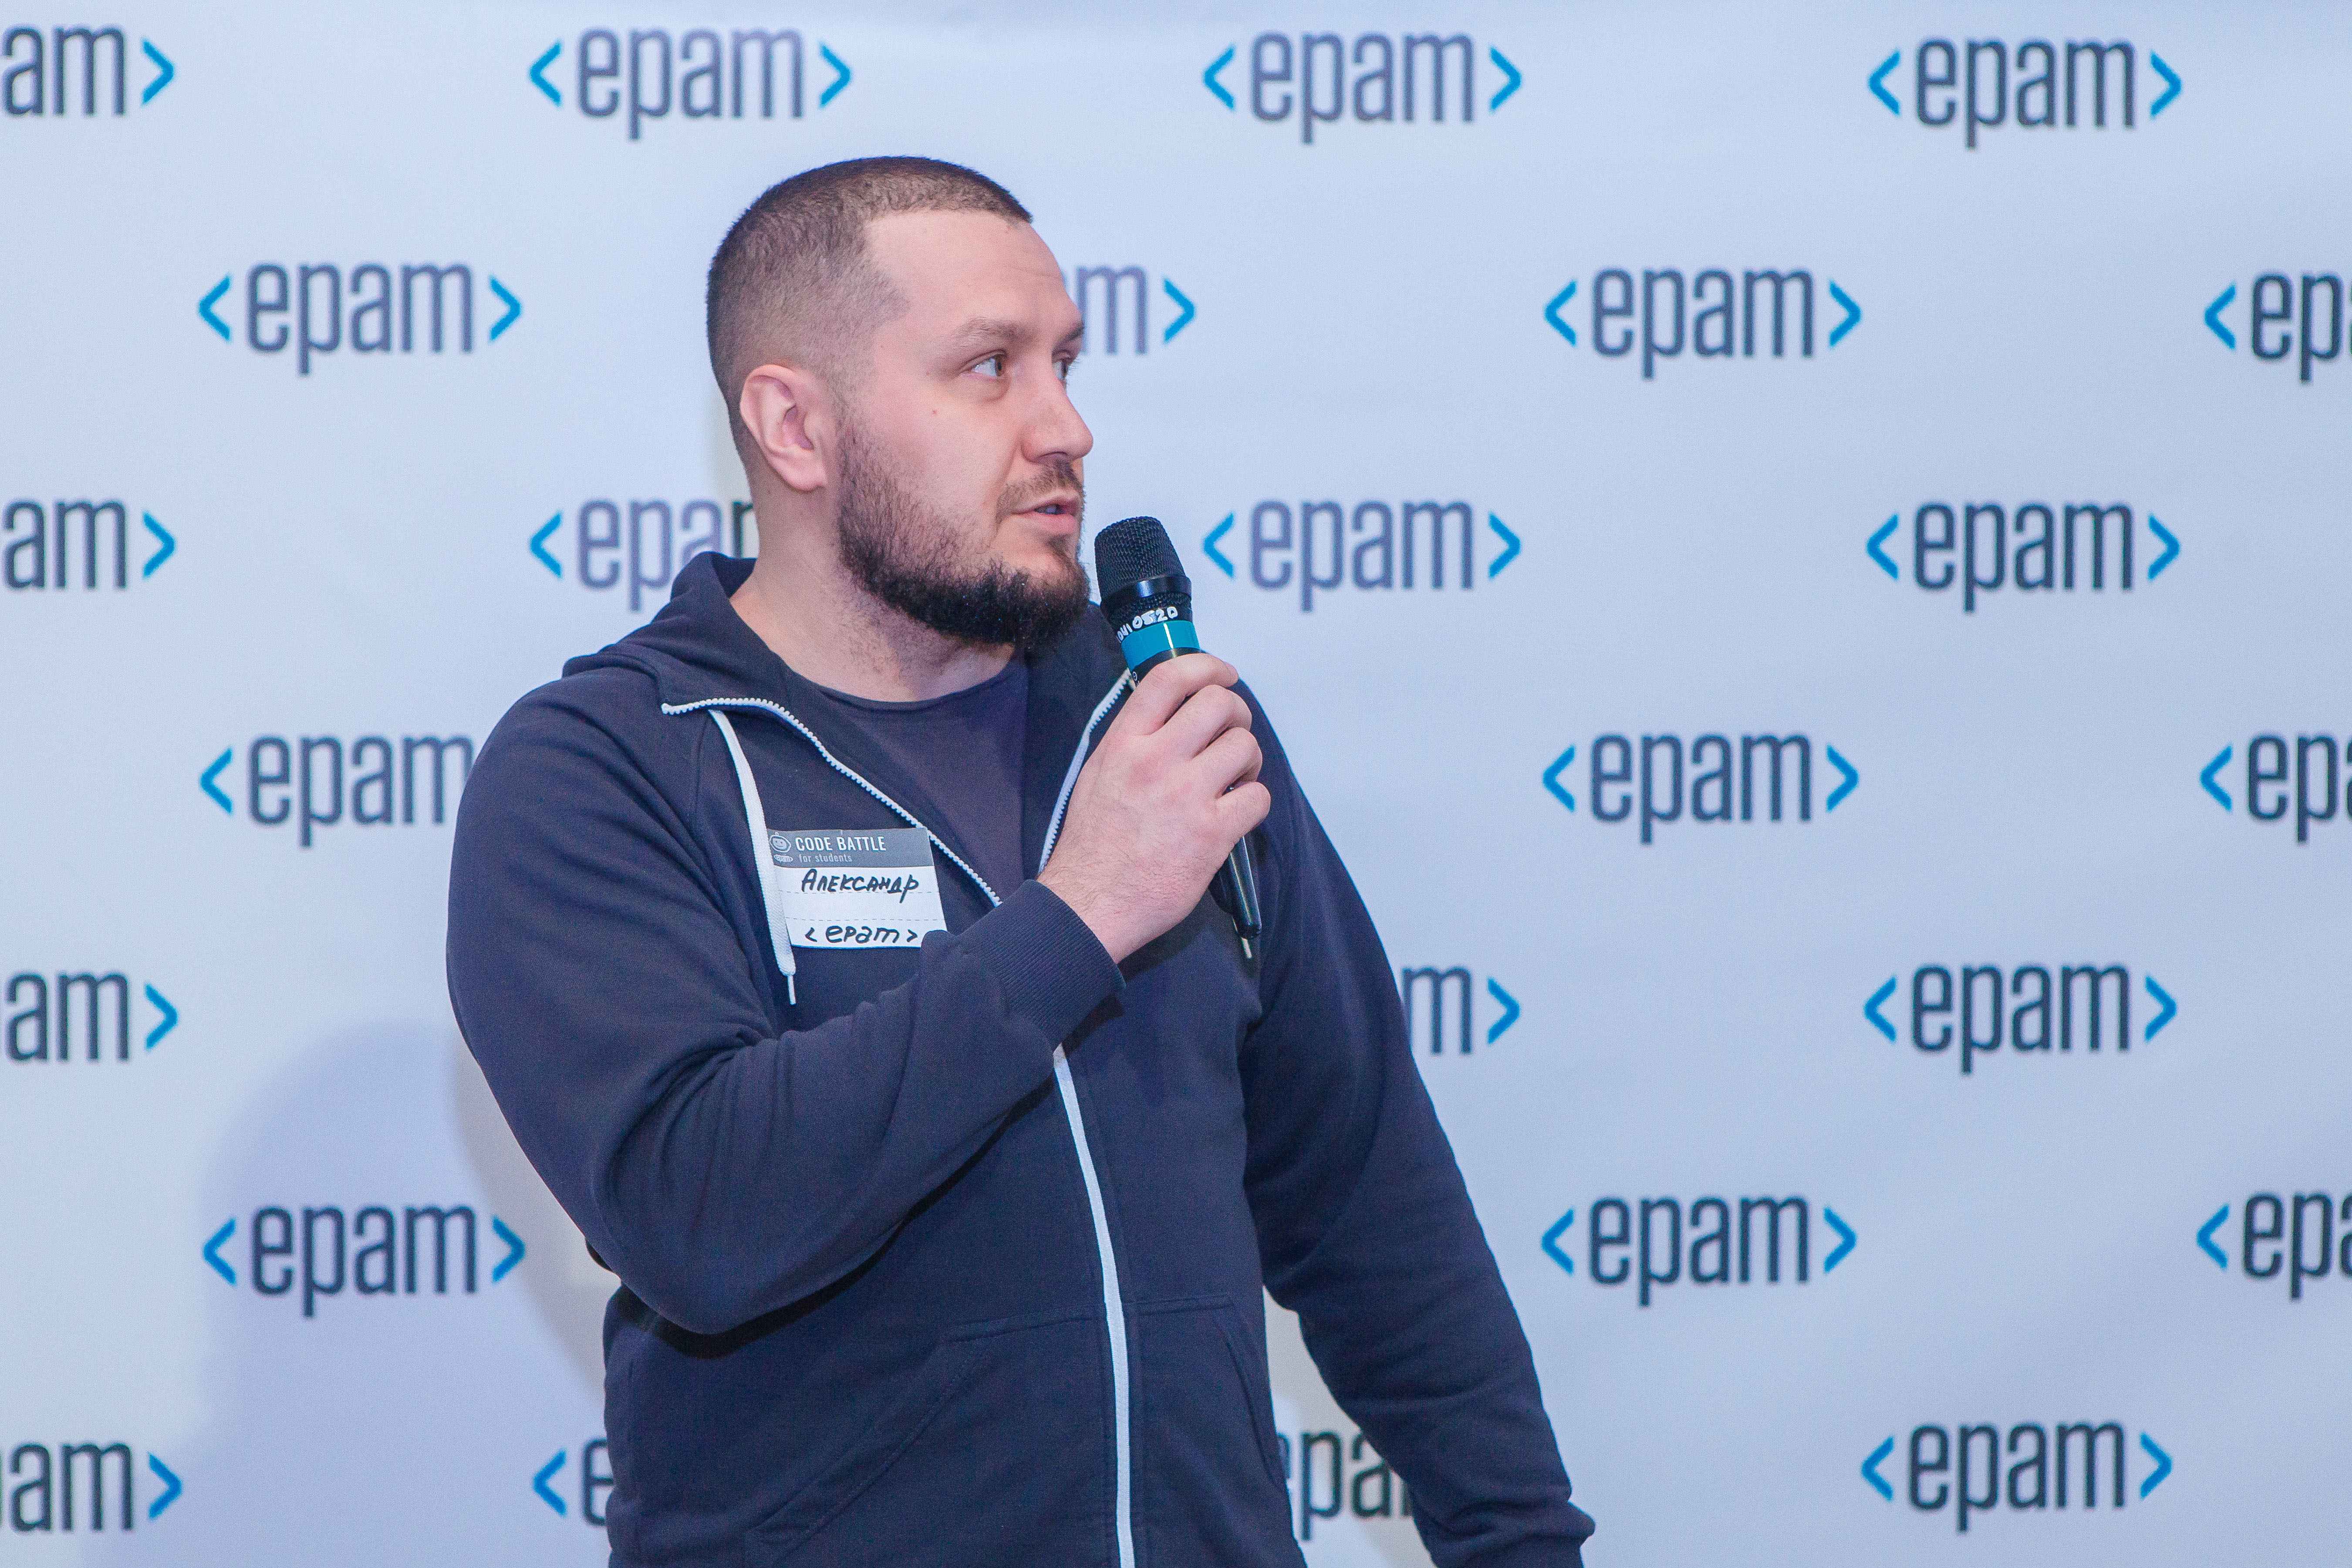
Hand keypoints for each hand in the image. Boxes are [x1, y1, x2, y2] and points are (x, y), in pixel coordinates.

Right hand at [1039, 655, 1270, 963]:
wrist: (1090, 904)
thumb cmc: (1092, 844)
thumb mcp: (1098, 773)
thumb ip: (1133, 740)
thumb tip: (1172, 715)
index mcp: (1123, 743)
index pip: (1170, 678)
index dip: (1207, 666)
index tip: (1223, 674)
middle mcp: (1155, 761)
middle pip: (1220, 704)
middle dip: (1236, 715)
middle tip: (1231, 735)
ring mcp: (1186, 796)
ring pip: (1245, 746)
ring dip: (1248, 759)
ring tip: (1234, 778)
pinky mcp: (1212, 833)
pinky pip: (1257, 797)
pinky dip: (1253, 801)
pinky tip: (1235, 812)